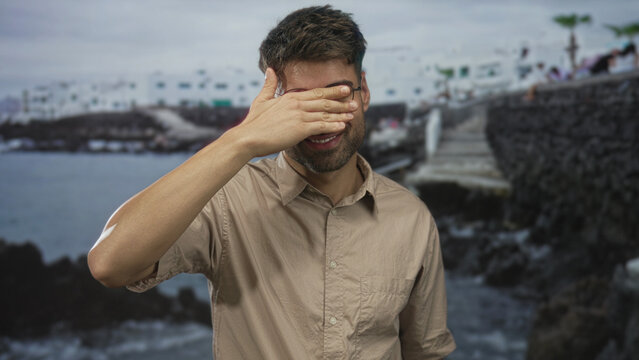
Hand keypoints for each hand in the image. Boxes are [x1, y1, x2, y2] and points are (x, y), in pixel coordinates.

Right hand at [231, 68, 356, 156]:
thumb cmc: (254, 122)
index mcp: (290, 97)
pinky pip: (321, 126)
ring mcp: (300, 116)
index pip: (316, 92)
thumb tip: (270, 70)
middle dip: (341, 101)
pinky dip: (333, 126)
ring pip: (325, 114)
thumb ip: (269, 85)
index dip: (332, 91)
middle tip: (354, 101)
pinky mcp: (300, 129)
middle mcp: (297, 104)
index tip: (344, 89)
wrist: (248, 138)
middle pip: (324, 101)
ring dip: (341, 114)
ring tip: (352, 114)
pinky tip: (342, 126)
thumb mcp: (261, 100)